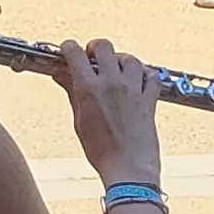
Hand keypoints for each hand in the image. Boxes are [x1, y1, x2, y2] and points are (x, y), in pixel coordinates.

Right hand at [59, 38, 162, 191]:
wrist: (128, 167)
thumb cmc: (101, 150)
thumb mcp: (80, 120)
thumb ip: (72, 92)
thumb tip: (62, 75)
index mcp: (89, 88)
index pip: (75, 53)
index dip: (69, 48)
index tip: (68, 50)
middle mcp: (112, 83)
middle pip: (104, 46)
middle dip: (95, 48)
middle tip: (92, 58)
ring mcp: (134, 89)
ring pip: (129, 58)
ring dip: (121, 60)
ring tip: (116, 70)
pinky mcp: (150, 98)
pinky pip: (151, 75)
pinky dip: (144, 74)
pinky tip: (137, 81)